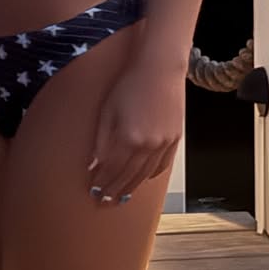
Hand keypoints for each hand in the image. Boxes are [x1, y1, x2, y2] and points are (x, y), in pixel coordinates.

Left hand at [87, 63, 183, 205]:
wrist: (159, 68)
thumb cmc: (129, 84)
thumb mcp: (108, 109)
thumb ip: (102, 139)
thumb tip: (93, 163)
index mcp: (129, 138)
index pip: (112, 169)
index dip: (102, 181)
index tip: (93, 190)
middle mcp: (148, 145)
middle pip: (128, 176)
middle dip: (114, 189)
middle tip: (103, 201)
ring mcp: (164, 143)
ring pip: (145, 174)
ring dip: (131, 187)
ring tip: (120, 197)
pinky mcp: (175, 139)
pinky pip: (162, 165)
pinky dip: (151, 175)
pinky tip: (143, 180)